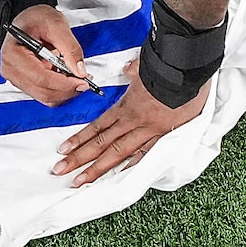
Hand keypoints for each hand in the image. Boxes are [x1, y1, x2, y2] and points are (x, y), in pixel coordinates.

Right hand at [2, 4, 92, 106]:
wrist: (29, 20)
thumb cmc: (36, 19)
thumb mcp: (56, 25)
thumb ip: (70, 48)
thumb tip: (80, 71)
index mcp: (13, 54)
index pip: (41, 78)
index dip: (65, 84)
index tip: (84, 81)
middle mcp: (11, 70)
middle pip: (44, 92)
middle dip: (68, 89)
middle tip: (86, 79)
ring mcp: (17, 79)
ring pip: (46, 97)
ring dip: (66, 91)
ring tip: (77, 76)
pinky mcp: (25, 83)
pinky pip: (45, 94)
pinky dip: (60, 90)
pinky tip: (68, 77)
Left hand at [54, 75, 207, 186]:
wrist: (185, 71)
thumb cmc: (167, 68)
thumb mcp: (145, 66)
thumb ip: (134, 71)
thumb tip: (128, 69)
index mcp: (126, 105)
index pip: (97, 126)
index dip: (79, 139)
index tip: (63, 150)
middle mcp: (132, 120)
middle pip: (101, 142)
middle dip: (79, 158)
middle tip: (60, 171)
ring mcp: (147, 129)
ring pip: (118, 152)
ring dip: (98, 168)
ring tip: (80, 180)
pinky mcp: (164, 134)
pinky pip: (146, 153)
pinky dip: (133, 165)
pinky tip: (120, 175)